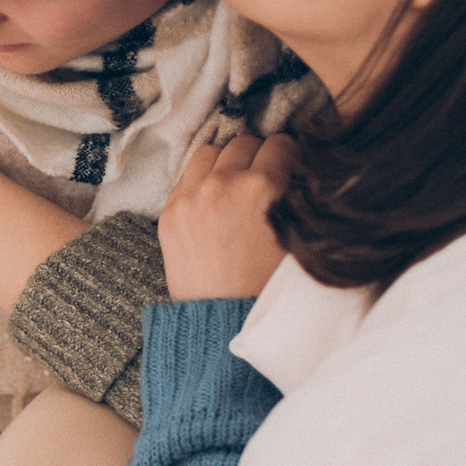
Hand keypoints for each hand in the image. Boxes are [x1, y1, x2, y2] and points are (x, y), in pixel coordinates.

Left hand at [158, 133, 298, 299]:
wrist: (225, 321)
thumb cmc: (269, 284)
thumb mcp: (297, 236)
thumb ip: (297, 195)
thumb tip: (296, 168)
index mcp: (262, 187)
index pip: (280, 143)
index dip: (288, 156)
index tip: (287, 168)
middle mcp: (223, 184)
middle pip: (244, 143)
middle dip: (256, 157)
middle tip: (261, 180)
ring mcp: (190, 197)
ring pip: (210, 152)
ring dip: (225, 163)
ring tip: (233, 187)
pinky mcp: (169, 212)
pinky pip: (185, 176)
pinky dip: (200, 182)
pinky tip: (211, 202)